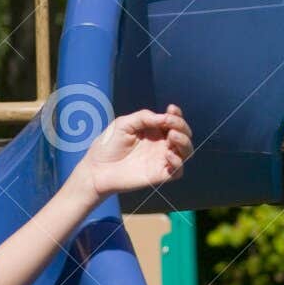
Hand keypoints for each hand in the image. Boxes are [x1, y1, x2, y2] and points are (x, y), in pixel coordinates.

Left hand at [76, 103, 192, 197]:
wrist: (97, 169)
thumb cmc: (108, 145)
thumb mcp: (124, 124)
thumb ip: (144, 117)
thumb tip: (165, 118)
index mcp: (154, 131)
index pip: (173, 121)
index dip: (176, 115)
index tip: (171, 109)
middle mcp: (160, 145)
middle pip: (184, 135)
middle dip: (182, 126)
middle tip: (170, 125)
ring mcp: (161, 160)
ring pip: (186, 152)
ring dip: (184, 142)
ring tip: (172, 136)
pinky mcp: (159, 175)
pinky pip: (178, 171)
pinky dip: (178, 162)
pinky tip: (167, 154)